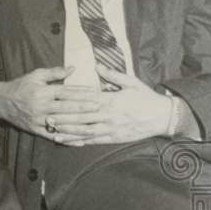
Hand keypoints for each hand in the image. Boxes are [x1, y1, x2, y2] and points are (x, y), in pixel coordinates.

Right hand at [0, 66, 99, 142]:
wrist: (0, 101)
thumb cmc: (20, 86)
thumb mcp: (35, 75)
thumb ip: (55, 72)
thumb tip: (73, 68)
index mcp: (43, 92)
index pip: (66, 92)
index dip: (82, 93)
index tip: (96, 94)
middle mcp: (41, 106)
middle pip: (67, 108)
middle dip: (85, 109)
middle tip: (101, 109)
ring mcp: (39, 120)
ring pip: (63, 123)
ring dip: (80, 125)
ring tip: (95, 125)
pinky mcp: (36, 130)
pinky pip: (54, 136)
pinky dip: (67, 140)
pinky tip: (80, 142)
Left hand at [47, 65, 173, 144]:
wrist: (163, 117)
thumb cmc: (146, 97)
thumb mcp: (131, 82)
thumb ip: (112, 75)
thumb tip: (96, 66)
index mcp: (111, 100)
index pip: (86, 99)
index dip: (69, 100)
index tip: (55, 98)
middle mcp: (108, 115)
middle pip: (82, 117)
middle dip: (63, 118)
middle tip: (47, 118)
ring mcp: (110, 128)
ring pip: (85, 131)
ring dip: (68, 132)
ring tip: (52, 131)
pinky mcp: (113, 138)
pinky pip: (93, 141)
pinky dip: (79, 142)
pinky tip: (68, 142)